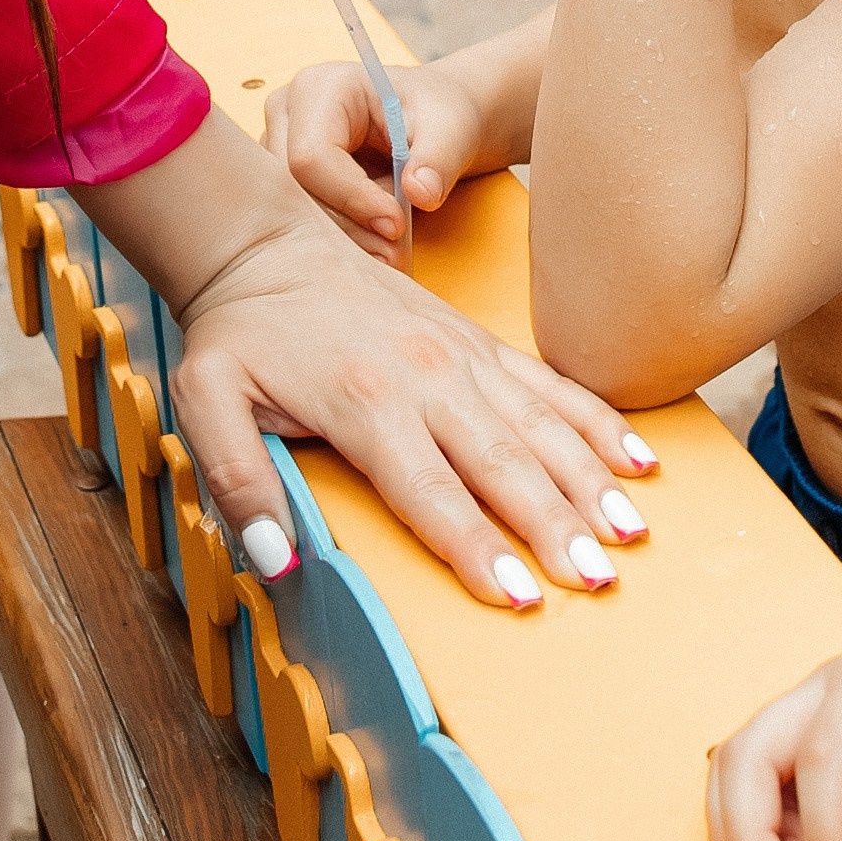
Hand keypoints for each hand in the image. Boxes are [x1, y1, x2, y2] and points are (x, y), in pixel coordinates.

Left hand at [168, 195, 657, 607]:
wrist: (267, 243)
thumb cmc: (240, 330)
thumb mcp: (204, 400)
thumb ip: (236, 479)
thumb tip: (276, 559)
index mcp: (367, 400)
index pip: (433, 493)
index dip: (477, 549)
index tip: (521, 597)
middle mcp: (427, 376)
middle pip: (505, 463)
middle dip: (557, 525)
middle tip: (599, 579)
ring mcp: (462, 354)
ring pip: (542, 425)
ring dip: (591, 481)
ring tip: (633, 531)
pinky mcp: (478, 341)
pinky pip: (551, 384)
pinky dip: (598, 423)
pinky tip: (637, 462)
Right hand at [266, 58, 489, 256]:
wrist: (432, 119)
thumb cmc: (436, 113)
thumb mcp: (450, 130)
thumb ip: (437, 161)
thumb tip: (421, 194)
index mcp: (321, 87)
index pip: (312, 156)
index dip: (351, 198)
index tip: (396, 224)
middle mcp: (287, 113)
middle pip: (295, 188)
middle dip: (348, 226)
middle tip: (396, 251)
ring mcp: (280, 145)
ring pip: (294, 210)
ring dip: (345, 237)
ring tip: (392, 250)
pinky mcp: (286, 176)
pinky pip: (300, 217)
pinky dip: (340, 237)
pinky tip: (375, 244)